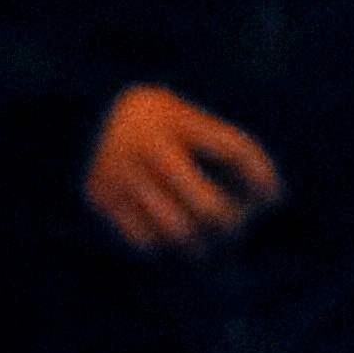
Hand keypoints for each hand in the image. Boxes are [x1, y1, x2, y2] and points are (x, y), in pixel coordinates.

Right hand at [82, 84, 279, 254]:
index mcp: (176, 118)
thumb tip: (271, 198)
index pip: (234, 151)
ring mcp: (122, 174)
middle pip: (209, 207)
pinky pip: (146, 240)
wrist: (80, 110)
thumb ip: (223, 146)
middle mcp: (148, 147)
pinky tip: (169, 232)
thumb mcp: (185, 116)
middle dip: (232, 221)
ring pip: (179, 231)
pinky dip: (164, 242)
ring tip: (205, 237)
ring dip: (200, 240)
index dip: (262, 176)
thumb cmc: (154, 121)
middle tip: (235, 225)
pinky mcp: (102, 197)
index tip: (273, 194)